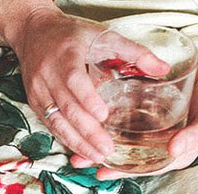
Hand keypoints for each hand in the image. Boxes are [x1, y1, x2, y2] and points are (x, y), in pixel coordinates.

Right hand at [8, 7, 169, 165]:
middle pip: (67, 108)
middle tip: (107, 149)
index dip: (88, 100)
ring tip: (97, 157)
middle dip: (87, 132)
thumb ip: (135, 52)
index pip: (74, 81)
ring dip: (77, 143)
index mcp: (65, 55)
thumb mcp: (104, 35)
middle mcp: (48, 75)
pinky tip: (82, 151)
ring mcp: (39, 92)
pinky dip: (67, 140)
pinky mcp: (35, 105)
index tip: (104, 116)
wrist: (34, 33)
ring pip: (57, 123)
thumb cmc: (72, 35)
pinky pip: (51, 126)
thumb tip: (163, 69)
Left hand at [69, 57, 197, 178]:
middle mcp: (160, 146)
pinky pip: (128, 121)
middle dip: (102, 159)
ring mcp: (154, 131)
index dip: (120, 171)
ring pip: (123, 140)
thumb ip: (194, 135)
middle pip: (127, 157)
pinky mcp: (150, 113)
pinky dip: (111, 122)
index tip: (100, 172)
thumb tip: (174, 151)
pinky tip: (93, 120)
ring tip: (77, 144)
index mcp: (173, 155)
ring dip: (101, 142)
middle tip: (77, 160)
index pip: (142, 168)